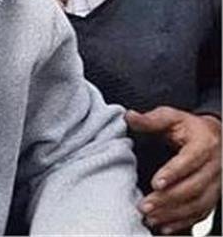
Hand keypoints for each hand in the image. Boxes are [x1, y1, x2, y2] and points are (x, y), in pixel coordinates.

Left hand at [126, 107, 220, 234]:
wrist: (213, 136)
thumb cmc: (187, 126)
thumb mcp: (170, 117)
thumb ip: (150, 120)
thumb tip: (128, 116)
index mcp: (204, 144)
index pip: (190, 161)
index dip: (173, 172)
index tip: (155, 183)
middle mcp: (215, 166)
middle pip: (194, 187)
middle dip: (168, 199)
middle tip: (144, 205)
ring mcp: (216, 183)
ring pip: (199, 204)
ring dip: (174, 214)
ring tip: (150, 218)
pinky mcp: (213, 195)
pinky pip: (202, 213)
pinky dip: (184, 222)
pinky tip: (165, 227)